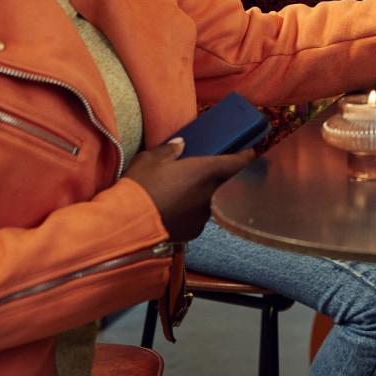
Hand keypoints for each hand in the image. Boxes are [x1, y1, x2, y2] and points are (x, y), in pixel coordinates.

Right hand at [122, 140, 254, 241]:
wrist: (128, 224)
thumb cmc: (139, 188)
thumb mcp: (150, 159)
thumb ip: (169, 150)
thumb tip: (181, 144)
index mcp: (205, 171)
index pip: (240, 163)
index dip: (246, 156)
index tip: (246, 152)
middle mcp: (210, 194)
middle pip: (228, 182)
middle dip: (224, 175)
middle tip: (213, 168)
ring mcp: (204, 215)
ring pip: (213, 200)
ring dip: (206, 193)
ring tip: (188, 189)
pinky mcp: (194, 231)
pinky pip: (200, 216)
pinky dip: (193, 210)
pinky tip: (178, 207)